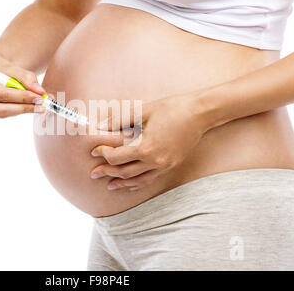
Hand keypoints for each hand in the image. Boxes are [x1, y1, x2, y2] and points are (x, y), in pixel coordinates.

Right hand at [0, 53, 46, 117]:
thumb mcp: (8, 65)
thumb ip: (24, 77)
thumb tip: (39, 91)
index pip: (0, 94)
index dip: (21, 97)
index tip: (39, 96)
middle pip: (1, 109)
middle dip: (25, 107)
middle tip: (43, 104)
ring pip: (4, 114)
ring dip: (24, 110)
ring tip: (42, 105)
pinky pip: (4, 114)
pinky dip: (19, 110)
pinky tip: (30, 105)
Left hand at [90, 94, 208, 190]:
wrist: (200, 113)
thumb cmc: (172, 109)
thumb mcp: (143, 111)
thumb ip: (120, 120)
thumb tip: (101, 126)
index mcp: (145, 147)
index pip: (116, 157)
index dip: (103, 154)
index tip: (94, 150)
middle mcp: (154, 161)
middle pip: (124, 172)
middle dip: (106, 172)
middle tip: (93, 173)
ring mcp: (164, 166)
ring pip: (137, 180)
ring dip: (121, 182)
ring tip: (109, 185)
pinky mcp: (171, 166)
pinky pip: (151, 179)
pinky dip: (138, 184)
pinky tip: (130, 185)